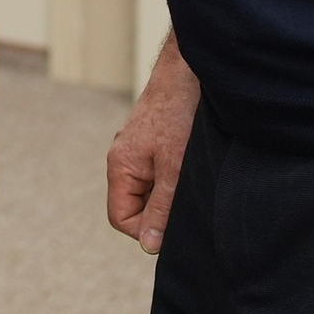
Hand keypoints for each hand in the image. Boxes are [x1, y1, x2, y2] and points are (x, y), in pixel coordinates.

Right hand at [107, 33, 198, 253]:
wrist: (189, 69)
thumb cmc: (180, 114)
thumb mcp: (175, 168)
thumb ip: (162, 208)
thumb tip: (150, 244)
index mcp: (120, 166)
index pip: (121, 218)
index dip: (147, 229)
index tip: (175, 222)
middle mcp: (123, 158)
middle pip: (135, 204)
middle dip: (160, 209)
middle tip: (188, 197)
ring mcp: (137, 148)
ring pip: (149, 188)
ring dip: (170, 191)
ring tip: (192, 176)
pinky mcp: (153, 140)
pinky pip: (157, 171)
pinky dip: (174, 175)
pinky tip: (192, 162)